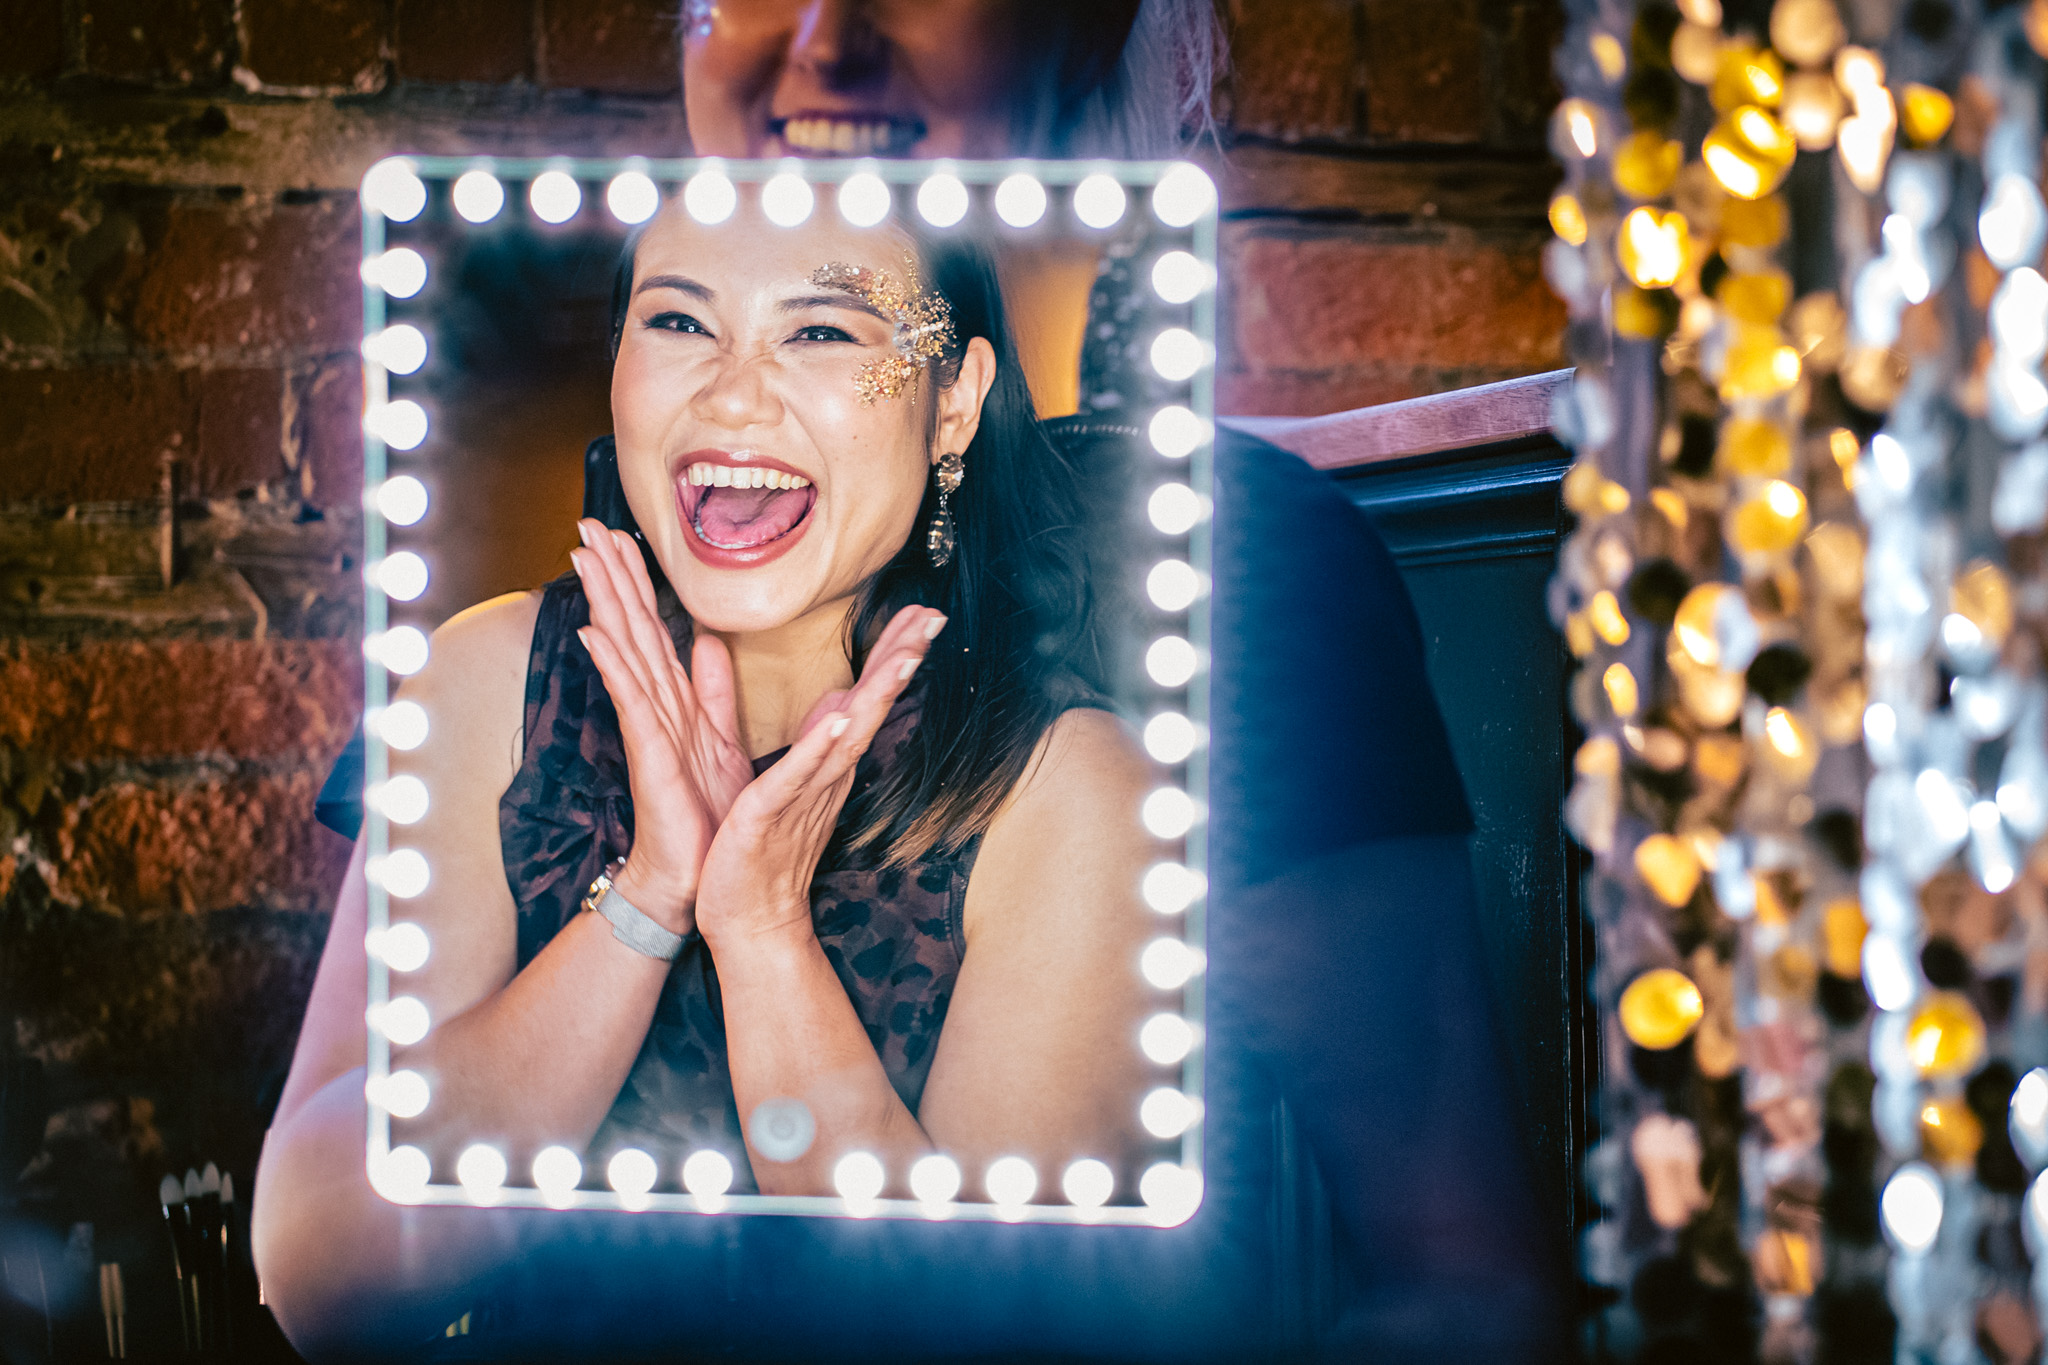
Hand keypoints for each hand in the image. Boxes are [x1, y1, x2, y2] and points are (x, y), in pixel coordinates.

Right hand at [572, 519, 753, 933]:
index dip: (638, 580)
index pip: (651, 627)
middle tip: (589, 524)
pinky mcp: (650, 754)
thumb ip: (711, 689)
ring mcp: (648, 727)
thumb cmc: (701, 814)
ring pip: (625, 651)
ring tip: (583, 557)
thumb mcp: (718, 739)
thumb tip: (704, 640)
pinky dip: (612, 666)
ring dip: (605, 602)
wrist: (693, 874)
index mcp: (674, 700)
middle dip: (612, 573)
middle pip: (630, 626)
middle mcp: (655, 705)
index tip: (624, 534)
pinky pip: (630, 703)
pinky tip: (594, 633)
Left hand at [693, 604, 946, 952]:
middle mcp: (826, 775)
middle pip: (871, 707)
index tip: (922, 612)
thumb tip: (837, 691)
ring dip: (876, 695)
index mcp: (826, 761)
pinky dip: (818, 747)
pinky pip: (796, 777)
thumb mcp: (788, 775)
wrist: (748, 921)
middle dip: (901, 661)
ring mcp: (803, 795)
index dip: (894, 654)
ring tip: (903, 656)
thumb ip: (812, 732)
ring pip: (847, 736)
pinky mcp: (768, 815)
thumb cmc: (762, 852)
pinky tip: (837, 718)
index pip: (866, 697)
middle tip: (933, 617)